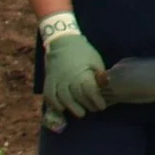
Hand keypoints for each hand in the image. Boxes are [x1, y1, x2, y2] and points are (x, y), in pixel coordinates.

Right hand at [39, 17, 107, 132]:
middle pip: (76, 97)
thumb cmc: (83, 52)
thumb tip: (106, 87)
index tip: (102, 106)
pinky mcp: (48, 81)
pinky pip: (49, 96)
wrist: (63, 42)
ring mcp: (56, 80)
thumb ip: (100, 75)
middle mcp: (68, 78)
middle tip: (93, 109)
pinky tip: (63, 108)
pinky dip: (55, 104)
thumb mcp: (96, 61)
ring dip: (71, 108)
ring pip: (62, 99)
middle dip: (86, 105)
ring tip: (80, 112)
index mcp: (82, 73)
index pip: (90, 91)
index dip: (97, 100)